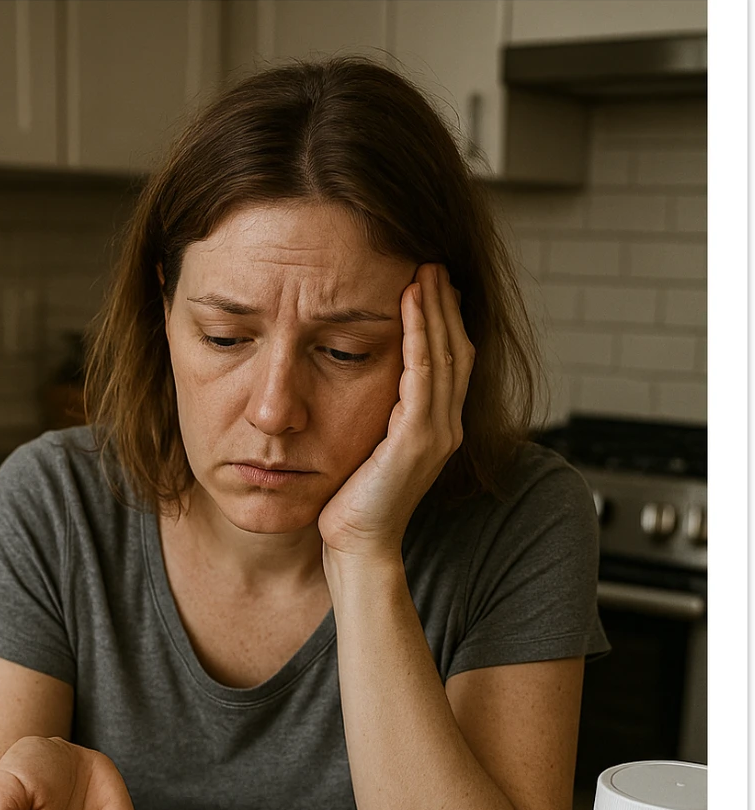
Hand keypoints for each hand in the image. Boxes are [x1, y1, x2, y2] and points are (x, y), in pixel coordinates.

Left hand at [318, 263, 473, 557]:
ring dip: (434, 310)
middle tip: (432, 262)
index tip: (430, 284)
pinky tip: (410, 305)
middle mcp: (446, 427)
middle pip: (456, 350)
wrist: (357, 546)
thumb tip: (362, 382)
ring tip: (423, 271)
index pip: (449, 362)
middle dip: (445, 304)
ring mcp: (436, 433)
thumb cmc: (354, 504)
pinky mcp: (417, 439)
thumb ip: (378, 416)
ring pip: (444, 355)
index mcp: (437, 429)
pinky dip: (419, 335)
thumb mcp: (369, 447)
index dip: (445, 321)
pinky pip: (423, 375)